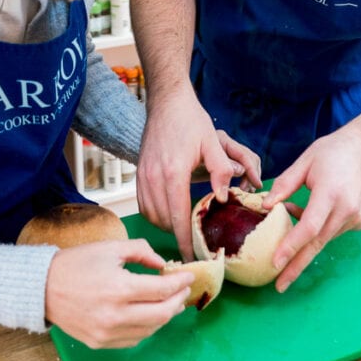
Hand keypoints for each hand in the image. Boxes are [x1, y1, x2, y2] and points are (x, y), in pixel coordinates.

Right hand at [45, 238, 192, 348]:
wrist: (42, 287)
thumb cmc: (77, 263)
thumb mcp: (111, 248)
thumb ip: (142, 251)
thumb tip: (163, 265)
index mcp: (119, 288)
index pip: (162, 290)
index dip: (180, 283)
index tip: (189, 276)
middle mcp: (115, 315)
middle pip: (161, 314)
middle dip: (178, 301)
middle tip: (184, 290)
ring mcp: (107, 333)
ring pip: (150, 330)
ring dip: (165, 316)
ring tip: (171, 303)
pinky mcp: (100, 343)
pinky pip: (133, 339)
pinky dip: (147, 328)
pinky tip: (150, 315)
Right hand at [136, 87, 261, 259]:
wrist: (166, 102)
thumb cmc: (190, 120)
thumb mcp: (212, 142)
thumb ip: (221, 170)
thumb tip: (222, 198)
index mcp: (173, 173)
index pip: (178, 217)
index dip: (185, 241)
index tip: (193, 259)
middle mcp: (153, 177)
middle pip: (164, 221)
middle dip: (178, 236)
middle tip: (196, 244)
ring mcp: (143, 176)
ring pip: (151, 215)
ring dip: (167, 226)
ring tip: (184, 229)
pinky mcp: (138, 173)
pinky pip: (144, 204)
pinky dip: (156, 214)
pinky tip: (170, 213)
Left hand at [262, 123, 360, 291]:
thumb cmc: (333, 151)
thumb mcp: (305, 161)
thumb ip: (285, 184)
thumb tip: (265, 206)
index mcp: (330, 193)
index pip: (309, 227)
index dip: (291, 246)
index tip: (276, 263)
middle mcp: (345, 210)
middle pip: (317, 244)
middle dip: (296, 266)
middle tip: (279, 286)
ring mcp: (355, 218)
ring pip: (323, 239)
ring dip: (302, 239)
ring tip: (287, 216)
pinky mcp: (358, 222)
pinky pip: (331, 232)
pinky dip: (315, 230)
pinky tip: (304, 213)